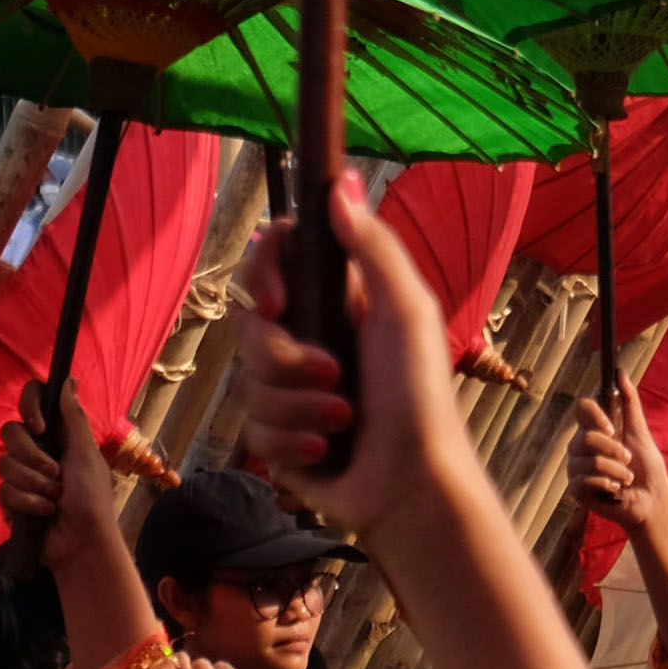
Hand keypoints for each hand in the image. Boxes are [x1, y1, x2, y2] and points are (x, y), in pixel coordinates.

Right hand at [0, 374, 112, 560]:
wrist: (82, 543)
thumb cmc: (93, 499)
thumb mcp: (86, 456)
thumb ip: (74, 419)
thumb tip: (68, 380)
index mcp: (57, 437)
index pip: (31, 403)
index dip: (29, 406)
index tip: (40, 425)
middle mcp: (36, 451)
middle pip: (10, 432)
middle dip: (32, 456)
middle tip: (55, 474)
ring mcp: (21, 475)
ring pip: (4, 464)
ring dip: (33, 484)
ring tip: (55, 498)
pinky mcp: (10, 498)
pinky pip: (3, 490)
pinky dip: (27, 502)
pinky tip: (44, 512)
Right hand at [236, 176, 472, 540]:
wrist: (413, 487)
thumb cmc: (421, 399)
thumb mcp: (406, 313)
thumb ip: (373, 248)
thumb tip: (339, 180)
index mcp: (341, 303)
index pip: (276, 261)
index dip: (265, 271)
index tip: (278, 299)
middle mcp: (312, 340)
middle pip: (249, 323)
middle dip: (284, 356)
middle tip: (334, 375)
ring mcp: (293, 388)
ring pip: (246, 380)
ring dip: (297, 404)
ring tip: (344, 418)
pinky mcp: (281, 435)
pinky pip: (253, 427)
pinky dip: (292, 441)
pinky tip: (328, 449)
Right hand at [568, 388, 667, 530]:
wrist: (652, 499)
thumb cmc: (647, 467)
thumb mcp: (640, 432)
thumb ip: (629, 404)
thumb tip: (620, 373)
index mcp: (594, 429)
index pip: (581, 409)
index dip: (594, 416)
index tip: (612, 428)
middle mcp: (580, 446)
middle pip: (585, 437)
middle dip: (614, 450)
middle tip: (628, 459)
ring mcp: (576, 468)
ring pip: (589, 462)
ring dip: (617, 471)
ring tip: (627, 479)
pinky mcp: (577, 490)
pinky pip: (584, 481)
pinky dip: (607, 484)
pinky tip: (615, 489)